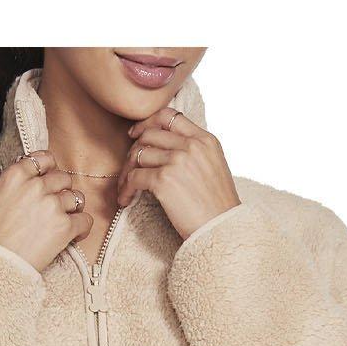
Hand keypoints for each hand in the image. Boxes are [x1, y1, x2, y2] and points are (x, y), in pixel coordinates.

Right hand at [0, 151, 92, 271]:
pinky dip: (82, 228)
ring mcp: (52, 205)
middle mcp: (35, 186)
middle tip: (56, 207)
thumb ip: (17, 186)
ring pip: (76, 197)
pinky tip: (74, 235)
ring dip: (73, 209)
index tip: (51, 179)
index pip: (44, 159)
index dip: (51, 169)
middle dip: (62, 191)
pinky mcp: (65, 226)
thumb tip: (35, 183)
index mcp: (16, 176)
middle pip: (63, 178)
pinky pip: (85, 220)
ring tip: (64, 223)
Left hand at [117, 110, 240, 239]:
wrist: (221, 230)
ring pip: (138, 155)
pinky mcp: (163, 180)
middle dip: (134, 149)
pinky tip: (126, 199)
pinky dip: (125, 189)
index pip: (169, 116)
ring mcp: (177, 161)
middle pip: (149, 134)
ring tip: (125, 187)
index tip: (136, 134)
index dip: (148, 122)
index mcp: (205, 140)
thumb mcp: (213, 167)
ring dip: (127, 172)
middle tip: (129, 166)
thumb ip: (194, 152)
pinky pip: (134, 178)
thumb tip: (166, 149)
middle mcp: (191, 146)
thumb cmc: (217, 207)